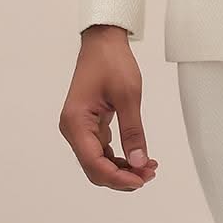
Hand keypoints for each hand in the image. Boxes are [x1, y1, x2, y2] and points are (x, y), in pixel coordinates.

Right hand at [60, 25, 160, 189]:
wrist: (103, 43)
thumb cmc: (111, 62)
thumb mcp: (128, 96)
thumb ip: (133, 132)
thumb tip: (138, 162)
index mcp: (76, 122)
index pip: (93, 163)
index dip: (118, 177)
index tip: (142, 179)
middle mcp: (72, 129)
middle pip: (94, 169)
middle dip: (122, 177)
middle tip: (149, 173)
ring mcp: (79, 128)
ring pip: (98, 163)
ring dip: (122, 170)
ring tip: (148, 167)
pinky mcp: (88, 126)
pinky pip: (101, 151)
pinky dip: (118, 159)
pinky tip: (138, 158)